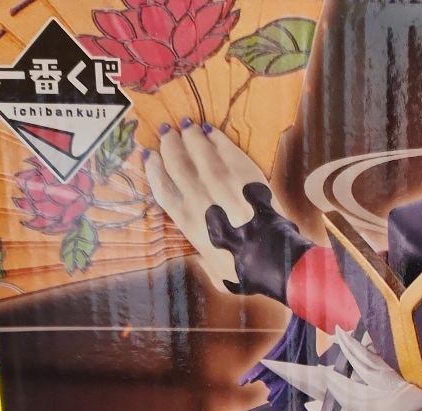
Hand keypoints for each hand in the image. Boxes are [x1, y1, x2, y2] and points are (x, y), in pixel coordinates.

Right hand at [144, 120, 275, 290]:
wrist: (272, 258)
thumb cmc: (245, 273)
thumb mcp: (217, 274)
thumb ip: (206, 260)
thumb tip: (205, 258)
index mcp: (187, 221)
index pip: (161, 186)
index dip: (153, 168)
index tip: (149, 155)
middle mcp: (198, 196)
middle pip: (176, 161)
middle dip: (169, 143)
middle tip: (167, 131)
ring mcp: (220, 181)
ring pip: (198, 148)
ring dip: (190, 134)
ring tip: (187, 125)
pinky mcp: (243, 173)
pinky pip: (225, 148)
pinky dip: (216, 138)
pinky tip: (211, 131)